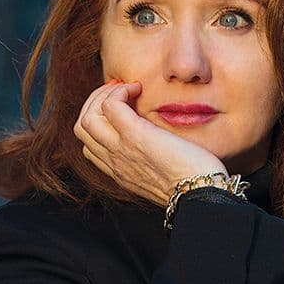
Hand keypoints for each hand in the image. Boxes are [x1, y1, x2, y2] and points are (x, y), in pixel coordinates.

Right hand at [74, 81, 226, 205]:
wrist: (201, 195)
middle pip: (82, 128)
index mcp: (121, 172)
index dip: (99, 121)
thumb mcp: (165, 173)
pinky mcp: (135, 136)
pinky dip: (120, 90)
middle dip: (95, 102)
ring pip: (88, 116)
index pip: (90, 145)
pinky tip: (138, 89)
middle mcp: (115, 162)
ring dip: (104, 94)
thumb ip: (154, 159)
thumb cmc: (195, 183)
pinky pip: (110, 105)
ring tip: (128, 89)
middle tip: (121, 92)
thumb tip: (162, 140)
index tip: (121, 108)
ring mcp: (121, 149)